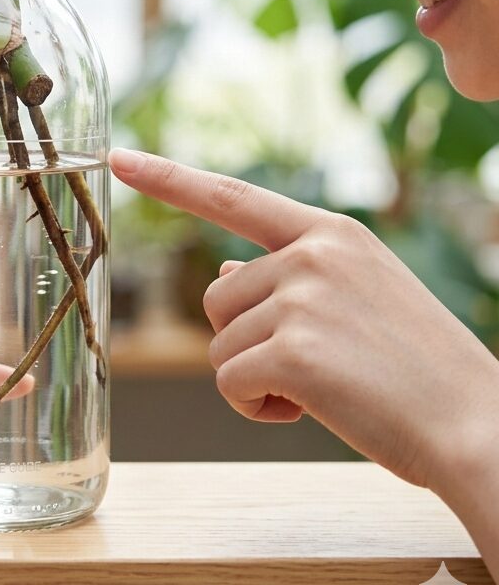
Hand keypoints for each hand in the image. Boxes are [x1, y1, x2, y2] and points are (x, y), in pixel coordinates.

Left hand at [110, 148, 498, 495]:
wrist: (480, 427)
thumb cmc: (416, 371)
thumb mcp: (357, 301)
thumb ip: (287, 279)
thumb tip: (222, 272)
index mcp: (332, 233)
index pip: (233, 197)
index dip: (170, 178)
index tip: (121, 157)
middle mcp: (312, 253)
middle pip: (215, 297)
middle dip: (245, 340)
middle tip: (317, 365)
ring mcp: (302, 297)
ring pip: (218, 344)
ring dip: (255, 377)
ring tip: (325, 386)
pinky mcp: (292, 350)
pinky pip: (229, 382)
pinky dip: (257, 407)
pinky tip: (314, 409)